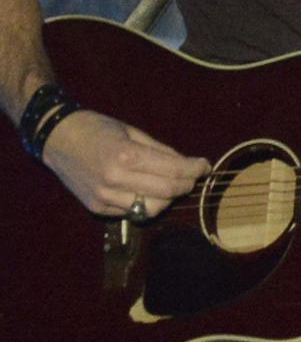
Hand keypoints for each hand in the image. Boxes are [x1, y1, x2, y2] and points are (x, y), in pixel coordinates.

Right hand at [39, 110, 208, 218]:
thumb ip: (161, 151)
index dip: (195, 169)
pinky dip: (145, 203)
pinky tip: (145, 190)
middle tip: (192, 176)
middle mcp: (115, 180)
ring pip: (152, 209)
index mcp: (126, 156)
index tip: (204, 166)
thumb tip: (188, 164)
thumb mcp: (132, 131)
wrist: (55, 138)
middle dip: (186, 185)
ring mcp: (104, 197)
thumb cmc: (96, 129)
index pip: (173, 171)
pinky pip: (131, 212)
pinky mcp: (97, 208)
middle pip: (167, 193)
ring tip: (170, 185)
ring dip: (167, 198)